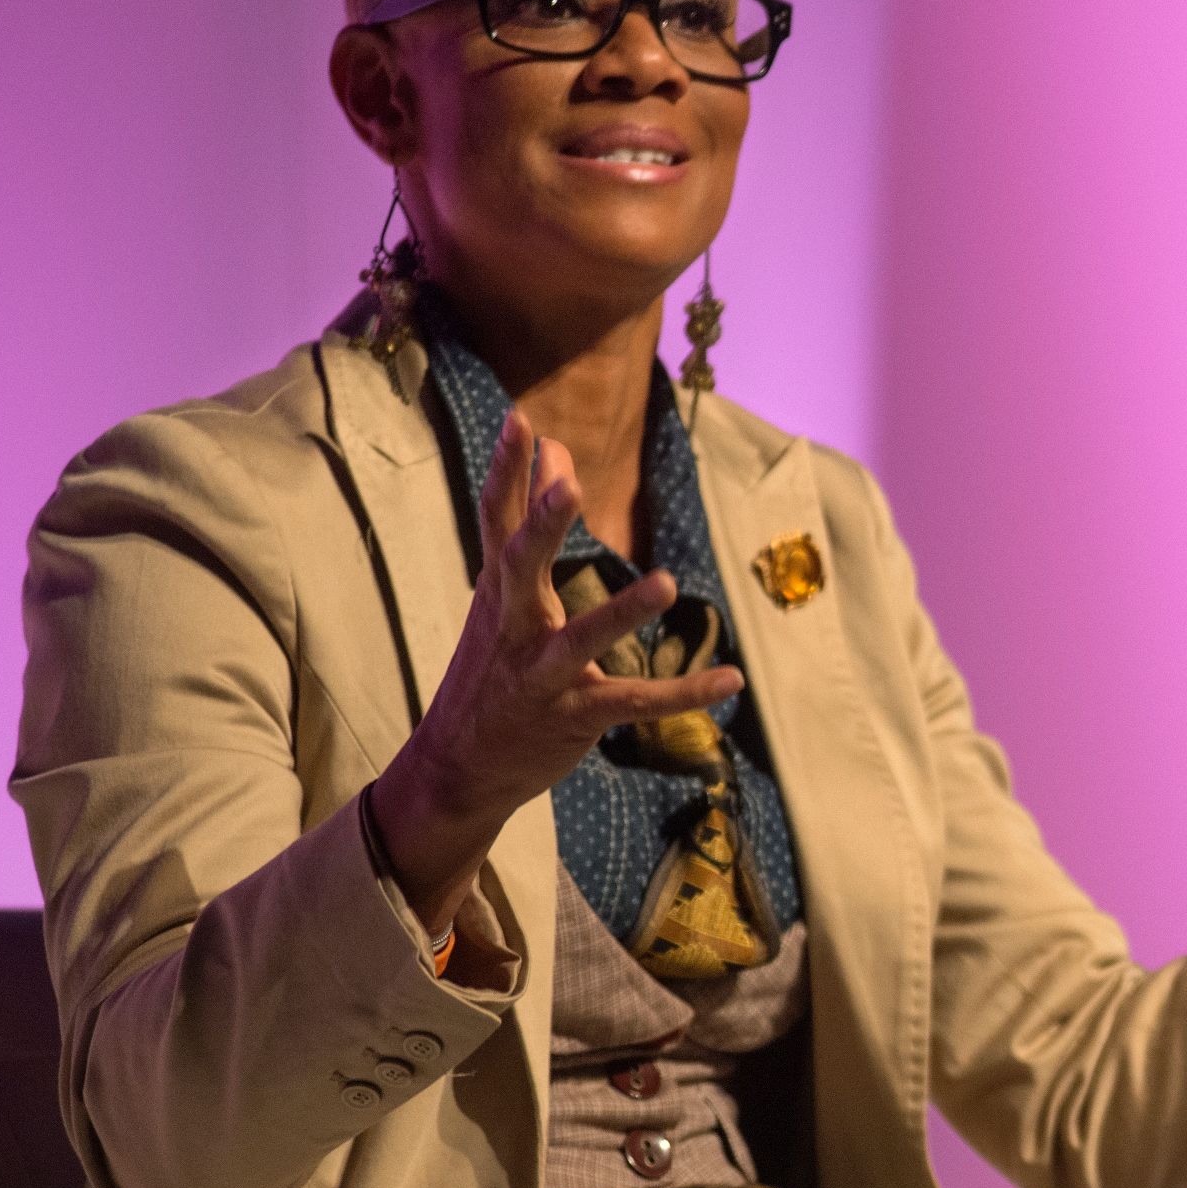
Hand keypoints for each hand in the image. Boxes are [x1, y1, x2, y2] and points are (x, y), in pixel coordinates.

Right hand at [369, 409, 743, 934]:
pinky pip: (634, 703)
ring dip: (622, 612)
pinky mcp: (575, 715)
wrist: (456, 767)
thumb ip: (527, 526)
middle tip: (570, 484)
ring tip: (667, 584)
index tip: (521, 420)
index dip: (507, 471)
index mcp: (498, 591)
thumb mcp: (502, 597)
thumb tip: (554, 451)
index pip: (497, 521)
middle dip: (543, 526)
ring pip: (580, 638)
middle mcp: (514, 626)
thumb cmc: (491, 668)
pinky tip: (730, 680)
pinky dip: (684, 693)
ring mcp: (541, 674)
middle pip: (521, 566)